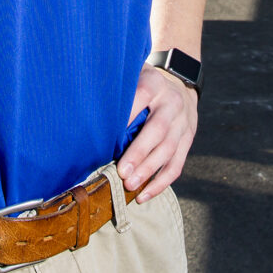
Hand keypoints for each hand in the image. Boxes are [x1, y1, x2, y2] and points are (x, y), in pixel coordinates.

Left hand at [118, 64, 197, 202]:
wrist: (181, 88)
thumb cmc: (145, 87)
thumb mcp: (134, 78)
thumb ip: (118, 90)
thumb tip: (86, 110)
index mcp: (155, 84)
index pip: (142, 96)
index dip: (127, 114)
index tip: (109, 134)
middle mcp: (172, 103)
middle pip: (158, 129)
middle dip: (139, 152)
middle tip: (122, 171)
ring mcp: (183, 124)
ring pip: (168, 150)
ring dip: (149, 170)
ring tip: (130, 185)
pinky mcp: (187, 142)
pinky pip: (176, 166)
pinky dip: (160, 183)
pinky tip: (143, 195)